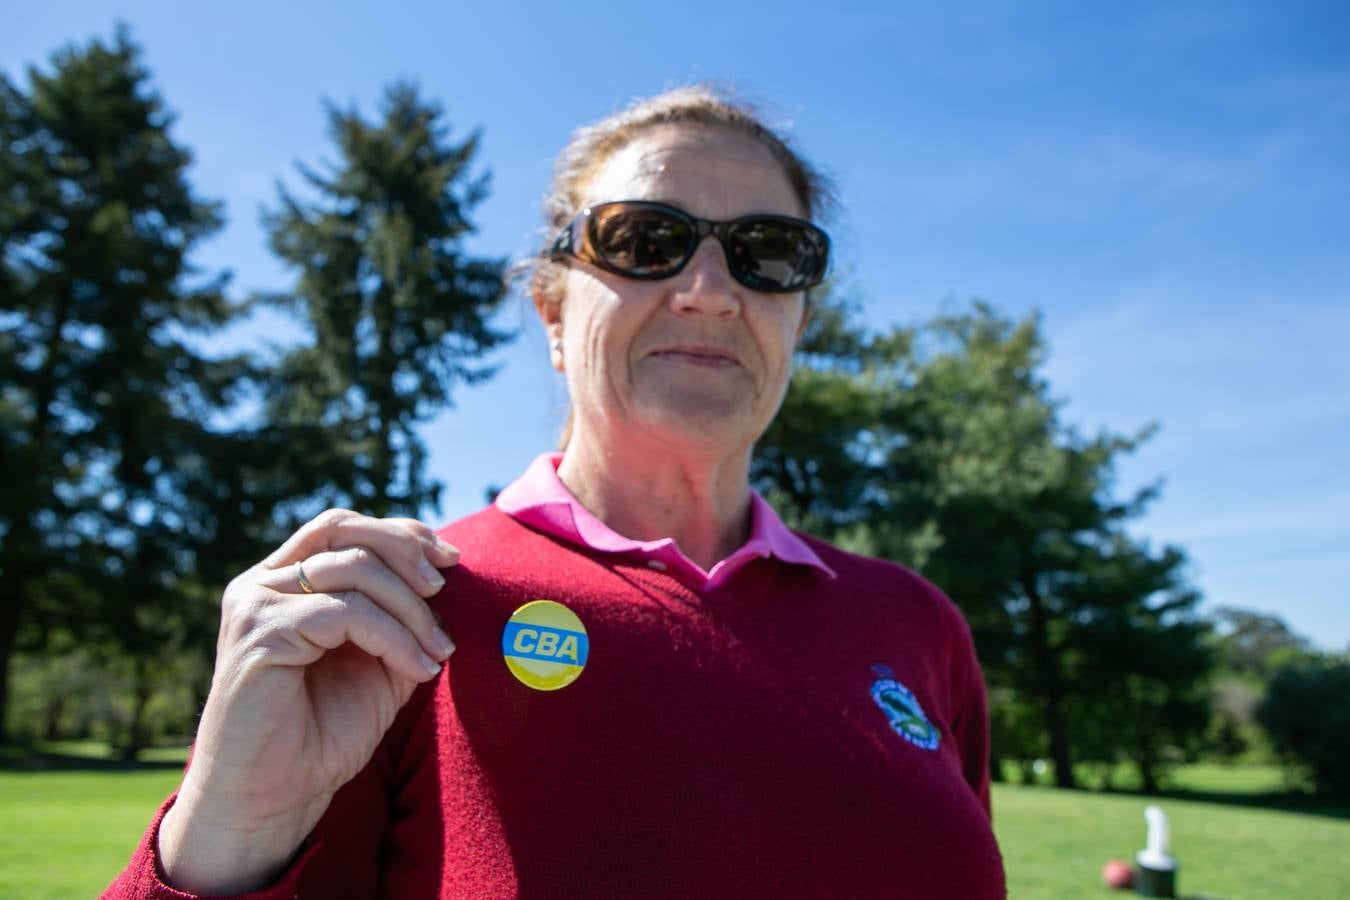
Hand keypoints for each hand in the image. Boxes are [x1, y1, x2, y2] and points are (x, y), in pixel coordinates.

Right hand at [157, 509, 458, 893]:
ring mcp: (255, 603)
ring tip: (438, 653)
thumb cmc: (321, 737)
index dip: (401, 533)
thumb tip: (446, 578)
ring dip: (410, 609)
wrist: (273, 800)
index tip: (452, 558)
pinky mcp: (259, 631)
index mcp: (286, 582)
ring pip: (353, 569)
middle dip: (406, 551)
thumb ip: (401, 620)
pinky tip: (417, 669)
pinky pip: (345, 613)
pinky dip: (393, 637)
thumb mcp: (379, 665)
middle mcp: (263, 583)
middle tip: (444, 590)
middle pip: (344, 529)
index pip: (344, 527)